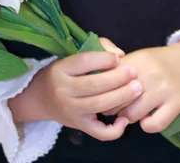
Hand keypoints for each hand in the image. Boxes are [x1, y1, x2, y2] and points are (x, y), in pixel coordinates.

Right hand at [9, 41, 142, 140]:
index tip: (119, 58)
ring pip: (99, 105)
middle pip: (95, 84)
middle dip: (118, 78)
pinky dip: (114, 130)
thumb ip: (98, 48)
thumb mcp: (73, 55)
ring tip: (137, 88)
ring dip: (121, 96)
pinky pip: (99, 132)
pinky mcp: (79, 126)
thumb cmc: (65, 71)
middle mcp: (64, 90)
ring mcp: (71, 111)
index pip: (85, 61)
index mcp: (62, 69)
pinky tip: (125, 119)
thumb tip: (120, 55)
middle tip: (134, 72)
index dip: (105, 59)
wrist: (42, 97)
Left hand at [102, 41, 179, 133]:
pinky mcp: (176, 104)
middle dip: (113, 106)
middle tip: (116, 106)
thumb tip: (95, 74)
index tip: (104, 94)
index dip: (103, 92)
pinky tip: (147, 118)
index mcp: (136, 62)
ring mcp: (163, 90)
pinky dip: (147, 125)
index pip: (109, 82)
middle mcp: (149, 75)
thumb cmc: (153, 63)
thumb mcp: (134, 56)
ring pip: (133, 114)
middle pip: (118, 100)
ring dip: (128, 117)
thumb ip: (113, 62)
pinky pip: (154, 125)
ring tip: (130, 111)